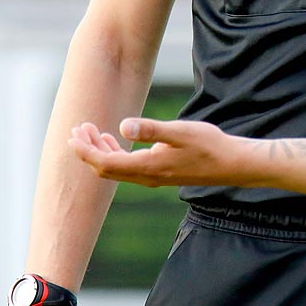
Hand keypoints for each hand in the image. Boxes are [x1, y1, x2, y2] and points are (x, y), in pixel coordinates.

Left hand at [70, 118, 251, 187]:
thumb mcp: (180, 132)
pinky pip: (127, 168)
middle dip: (88, 151)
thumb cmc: (209, 145)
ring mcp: (152, 178)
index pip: (105, 163)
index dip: (85, 151)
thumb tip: (122, 127)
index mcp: (147, 167)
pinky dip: (115, 154)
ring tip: (91, 131)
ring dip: (100, 151)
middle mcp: (146, 177)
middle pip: (105, 169)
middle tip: (78, 129)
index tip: (73, 135)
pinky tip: (114, 139)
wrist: (232, 164)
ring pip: (115, 169)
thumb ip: (150, 130)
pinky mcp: (159, 174)